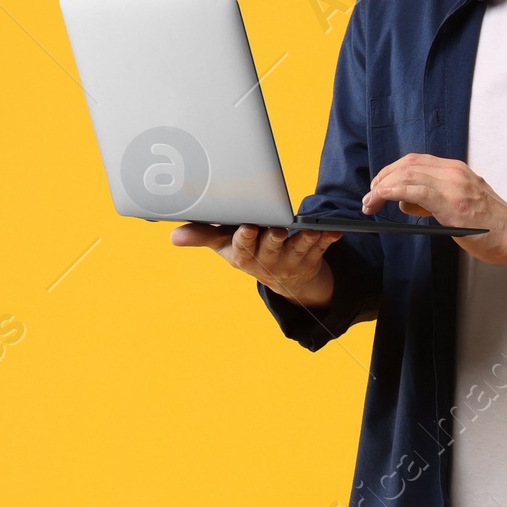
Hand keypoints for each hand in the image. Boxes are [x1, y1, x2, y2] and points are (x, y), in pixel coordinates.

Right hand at [170, 222, 337, 304]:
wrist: (285, 279)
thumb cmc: (249, 251)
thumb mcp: (224, 245)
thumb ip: (202, 235)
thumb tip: (173, 236)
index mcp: (245, 257)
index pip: (242, 249)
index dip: (244, 239)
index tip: (246, 228)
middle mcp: (268, 261)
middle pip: (270, 249)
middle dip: (273, 238)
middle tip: (276, 228)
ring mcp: (291, 261)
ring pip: (297, 248)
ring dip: (302, 239)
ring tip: (307, 228)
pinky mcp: (312, 257)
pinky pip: (321, 247)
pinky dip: (327, 239)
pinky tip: (332, 230)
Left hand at [362, 155, 506, 280]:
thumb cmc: (490, 225)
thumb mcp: (459, 204)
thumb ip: (432, 200)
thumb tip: (405, 202)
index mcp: (456, 170)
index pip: (415, 161)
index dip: (391, 171)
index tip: (379, 186)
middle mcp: (453, 171)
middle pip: (407, 164)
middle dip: (382, 178)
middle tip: (370, 196)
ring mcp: (453, 185)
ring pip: (407, 175)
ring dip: (382, 187)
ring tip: (370, 202)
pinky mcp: (451, 202)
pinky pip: (414, 190)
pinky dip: (392, 191)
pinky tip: (381, 198)